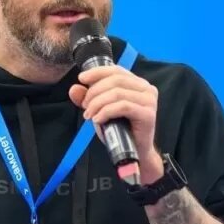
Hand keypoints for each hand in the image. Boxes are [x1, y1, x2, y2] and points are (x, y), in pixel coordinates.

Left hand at [69, 66, 164, 184]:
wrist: (135, 152)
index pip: (116, 70)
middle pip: (115, 80)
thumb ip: (88, 98)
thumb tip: (74, 88)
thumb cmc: (120, 130)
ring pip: (117, 93)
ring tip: (89, 115)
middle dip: (95, 92)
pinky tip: (98, 120)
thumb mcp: (100, 111)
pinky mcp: (148, 114)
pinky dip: (106, 111)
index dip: (97, 72)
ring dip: (98, 103)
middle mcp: (146, 89)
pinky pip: (123, 106)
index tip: (81, 79)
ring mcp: (149, 101)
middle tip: (85, 106)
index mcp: (137, 84)